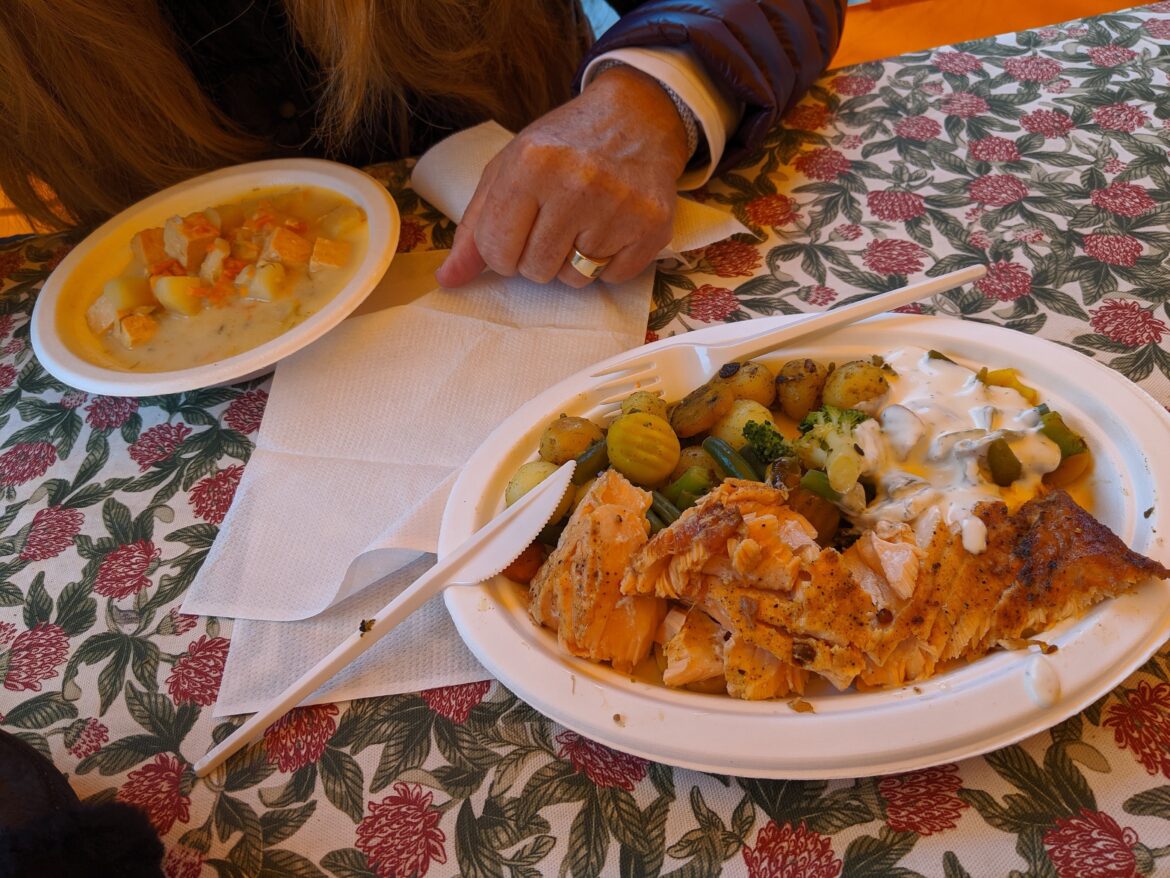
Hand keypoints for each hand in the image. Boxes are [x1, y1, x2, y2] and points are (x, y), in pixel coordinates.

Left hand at [435, 65, 689, 288]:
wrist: (637, 117)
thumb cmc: (564, 146)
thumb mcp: (510, 169)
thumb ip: (475, 226)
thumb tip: (448, 279)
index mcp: (530, 165)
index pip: (496, 251)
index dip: (502, 251)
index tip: (517, 230)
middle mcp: (576, 185)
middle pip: (535, 270)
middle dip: (538, 256)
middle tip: (555, 221)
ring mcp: (618, 207)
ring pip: (575, 279)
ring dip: (573, 261)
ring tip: (585, 222)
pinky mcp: (652, 227)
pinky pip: (613, 278)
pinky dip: (609, 262)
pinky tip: (613, 226)